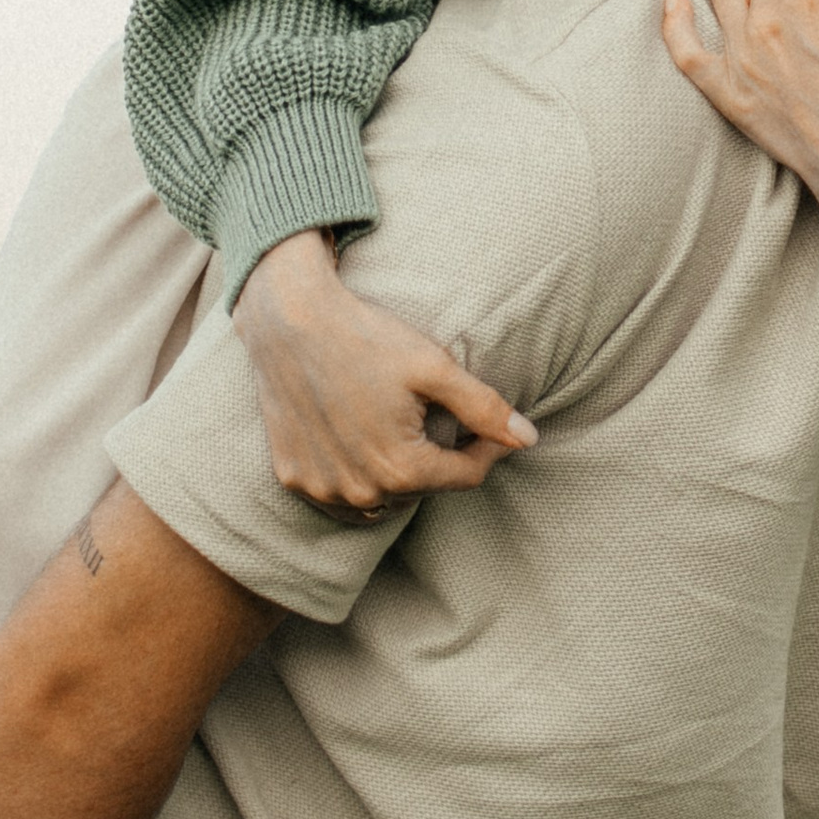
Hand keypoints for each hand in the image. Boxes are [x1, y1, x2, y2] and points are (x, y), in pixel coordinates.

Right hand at [235, 235, 534, 515]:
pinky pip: (341, 495)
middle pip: (424, 488)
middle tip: (436, 416)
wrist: (289, 319)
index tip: (491, 425)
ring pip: (383, 498)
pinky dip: (357, 477)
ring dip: (399, 474)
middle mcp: (361, 491)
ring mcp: (322, 489)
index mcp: (401, 468)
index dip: (488, 448)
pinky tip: (359, 440)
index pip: (467, 476)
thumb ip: (484, 408)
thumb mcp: (434, 367)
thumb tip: (529, 439)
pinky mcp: (294, 478)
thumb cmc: (366, 338)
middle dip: (439, 458)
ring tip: (400, 430)